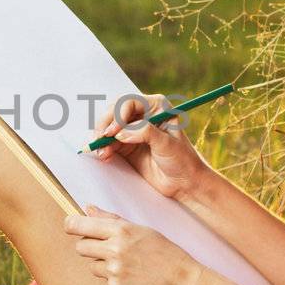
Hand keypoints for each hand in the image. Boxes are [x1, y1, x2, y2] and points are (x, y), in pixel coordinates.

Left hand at [62, 205, 203, 284]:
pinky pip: (106, 283)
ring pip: (93, 266)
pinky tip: (136, 280)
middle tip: (108, 250)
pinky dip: (117, 282)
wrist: (186, 283)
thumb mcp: (143, 230)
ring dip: (104, 266)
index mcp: (122, 230)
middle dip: (89, 248)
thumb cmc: (167, 254)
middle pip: (80, 247)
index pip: (79, 225)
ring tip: (130, 266)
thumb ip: (112, 219)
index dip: (71, 225)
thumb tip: (87, 208)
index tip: (70, 226)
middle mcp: (115, 249)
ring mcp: (114, 271)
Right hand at [87, 92, 209, 200]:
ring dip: (102, 137)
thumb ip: (144, 133)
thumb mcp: (166, 143)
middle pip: (114, 111)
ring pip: (109, 126)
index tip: (114, 131)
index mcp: (156, 106)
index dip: (118, 114)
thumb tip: (120, 132)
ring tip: (102, 151)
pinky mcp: (126, 145)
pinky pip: (109, 142)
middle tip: (101, 138)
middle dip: (106, 124)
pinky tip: (104, 155)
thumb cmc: (182, 159)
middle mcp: (143, 114)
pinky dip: (103, 147)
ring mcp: (132, 130)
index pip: (129, 102)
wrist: (183, 182)